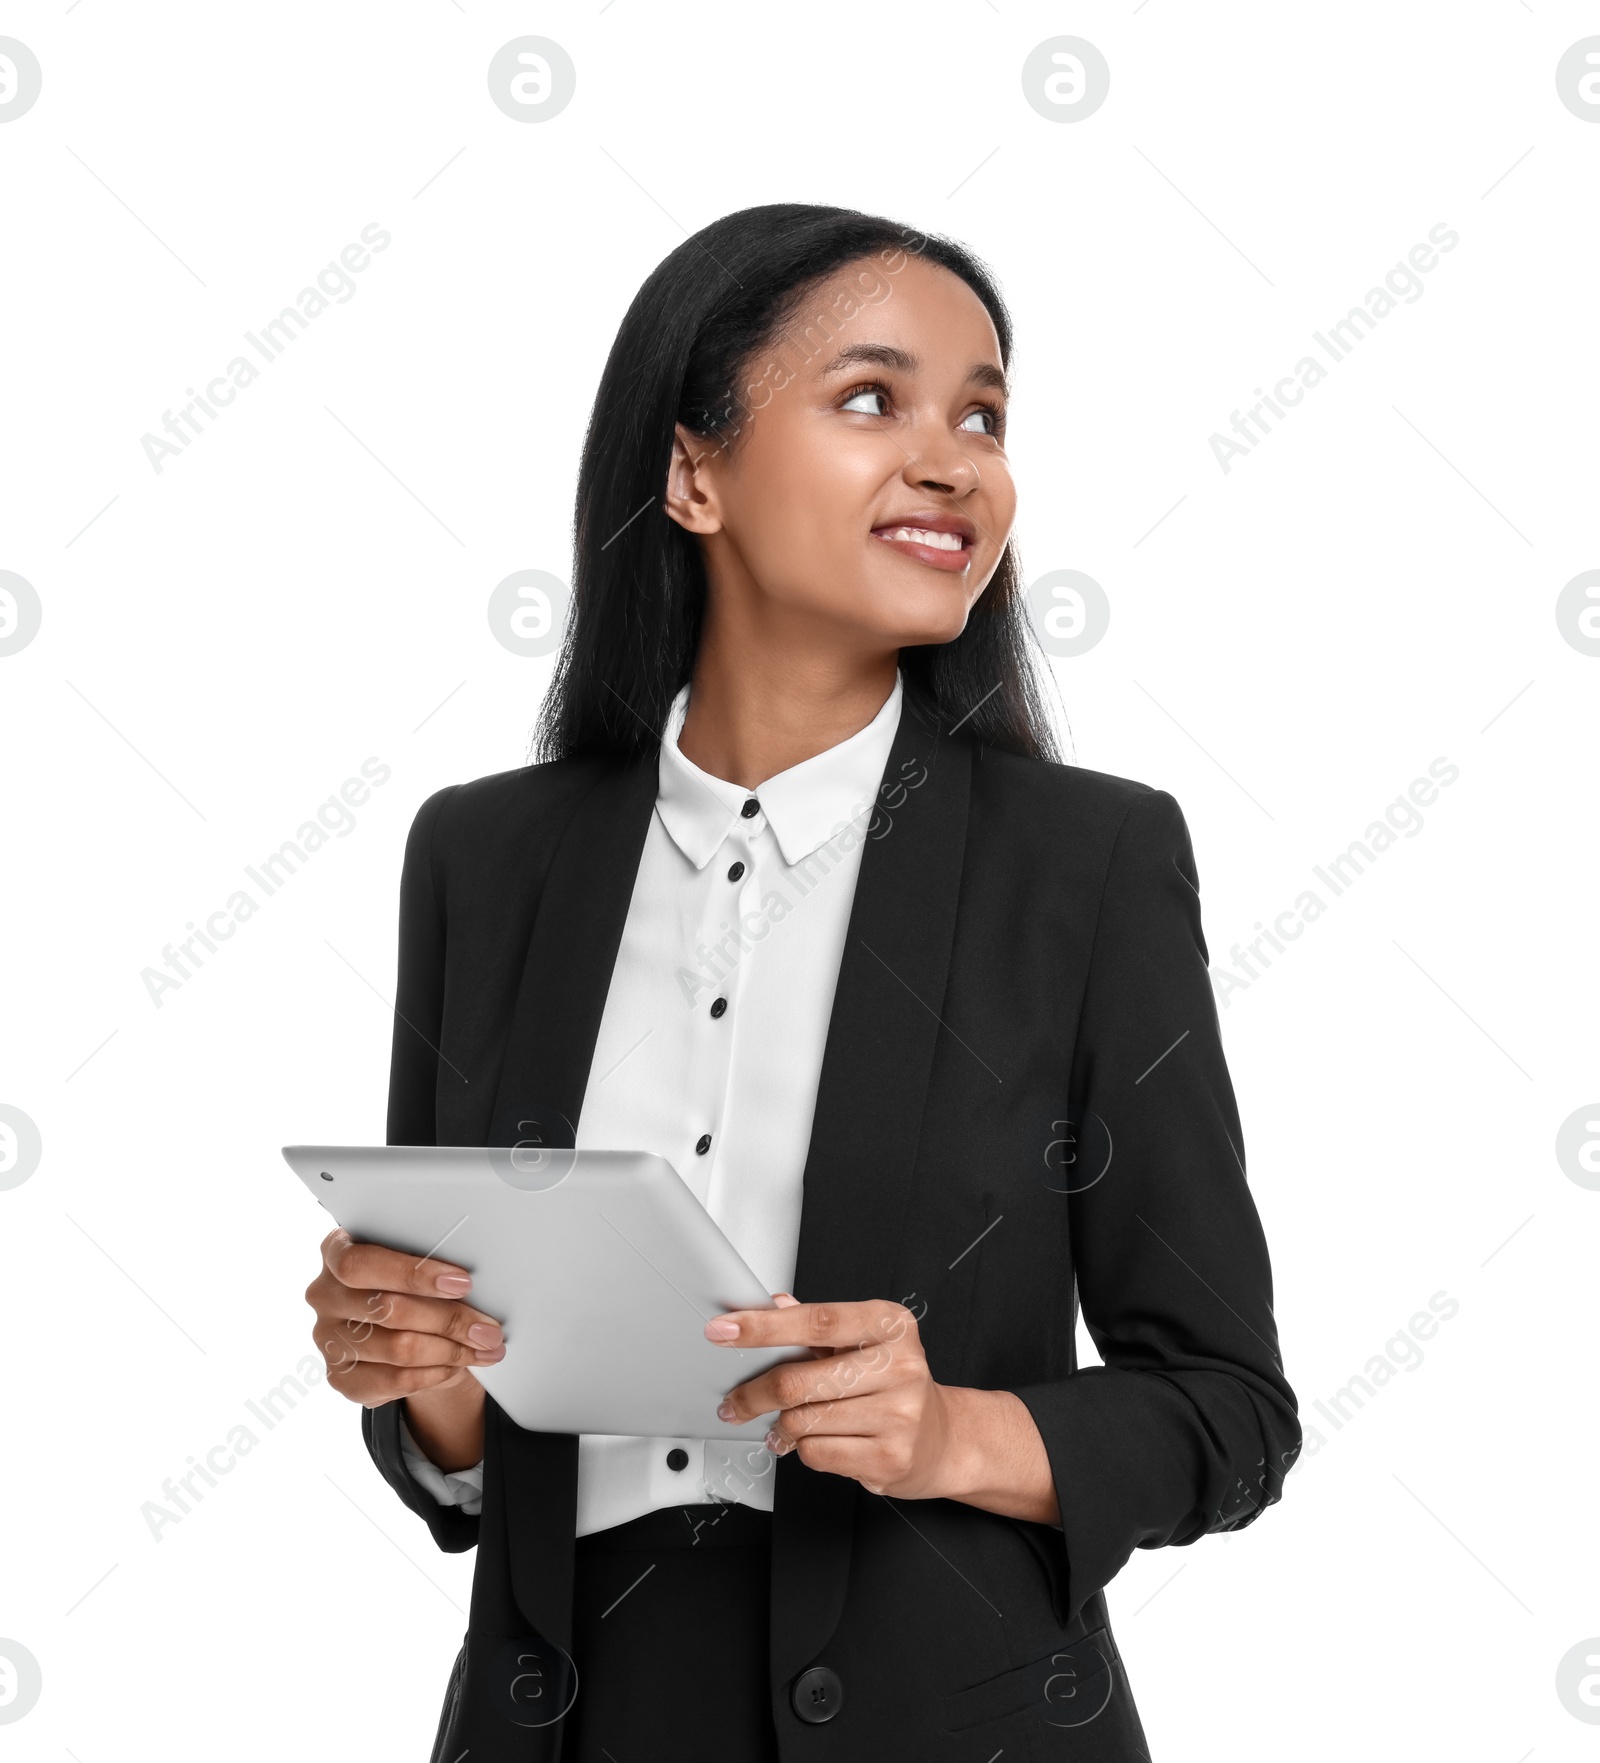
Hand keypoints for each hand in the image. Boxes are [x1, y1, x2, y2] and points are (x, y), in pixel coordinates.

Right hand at [305, 1229, 501, 1469]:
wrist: (395, 1321)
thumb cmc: (408, 1280)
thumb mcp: (414, 1259)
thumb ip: (428, 1259)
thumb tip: (468, 1282)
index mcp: (336, 1251)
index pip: (362, 1264)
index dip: (414, 1273)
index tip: (462, 1283)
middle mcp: (324, 1295)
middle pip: (387, 1308)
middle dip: (449, 1320)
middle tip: (489, 1329)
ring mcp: (327, 1338)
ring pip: (397, 1348)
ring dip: (450, 1351)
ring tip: (484, 1348)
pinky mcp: (338, 1376)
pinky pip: (393, 1381)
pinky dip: (433, 1374)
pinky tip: (455, 1366)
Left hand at [707, 1294, 965, 1499]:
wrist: (942, 1438)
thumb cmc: (894, 1383)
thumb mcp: (865, 1342)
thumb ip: (817, 1325)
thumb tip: (774, 1303)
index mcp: (891, 1324)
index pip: (817, 1320)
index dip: (764, 1326)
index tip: (724, 1330)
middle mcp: (900, 1365)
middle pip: (799, 1380)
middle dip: (754, 1393)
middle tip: (734, 1402)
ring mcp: (899, 1414)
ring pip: (804, 1421)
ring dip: (781, 1427)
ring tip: (784, 1426)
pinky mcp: (890, 1457)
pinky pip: (818, 1453)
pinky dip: (804, 1449)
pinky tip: (818, 1441)